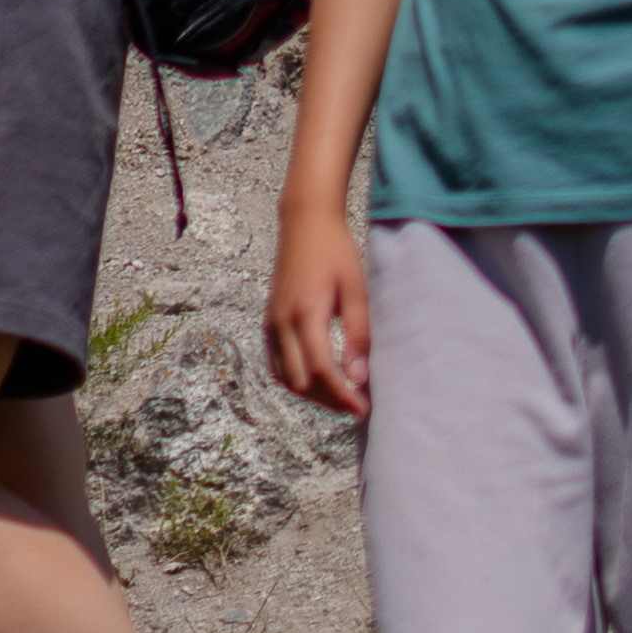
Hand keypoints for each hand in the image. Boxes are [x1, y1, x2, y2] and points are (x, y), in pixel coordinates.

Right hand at [266, 198, 373, 419]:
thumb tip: (358, 377)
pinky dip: (295, 381)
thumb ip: (358, 333)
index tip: (363, 409)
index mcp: (306, 314)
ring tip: (340, 396)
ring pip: (285, 379)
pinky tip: (316, 381)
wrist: (305, 223)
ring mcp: (271, 324)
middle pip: (301, 382)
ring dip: (312, 394)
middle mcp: (282, 323)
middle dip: (328, 400)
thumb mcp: (356, 288)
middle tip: (356, 405)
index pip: (321, 371)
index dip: (342, 396)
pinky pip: (276, 365)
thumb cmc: (336, 251)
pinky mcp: (268, 323)